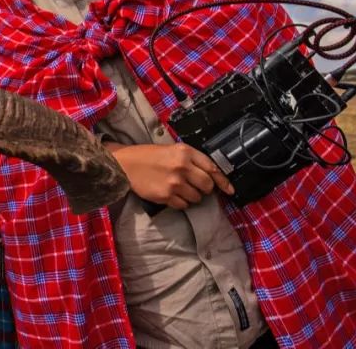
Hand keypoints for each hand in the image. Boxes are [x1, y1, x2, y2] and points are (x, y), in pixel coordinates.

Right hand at [107, 143, 233, 210]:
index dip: (223, 181)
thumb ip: (192, 160)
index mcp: (185, 152)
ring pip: (197, 198)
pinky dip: (180, 203)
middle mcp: (182, 167)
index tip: (230, 190)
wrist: (126, 164)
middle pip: (207, 185)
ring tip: (179, 188)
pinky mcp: (166, 196)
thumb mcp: (173, 149)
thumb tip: (211, 176)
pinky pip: (184, 205)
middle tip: (195, 186)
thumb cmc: (149, 156)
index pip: (212, 168)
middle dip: (204, 188)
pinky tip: (171, 194)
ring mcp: (175, 182)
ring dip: (191, 196)